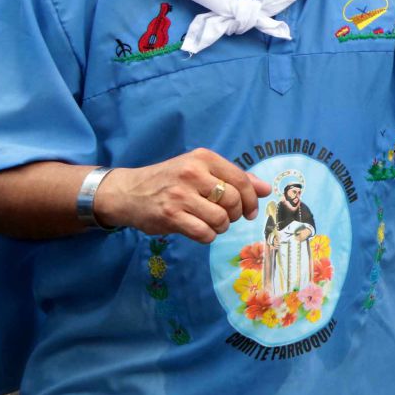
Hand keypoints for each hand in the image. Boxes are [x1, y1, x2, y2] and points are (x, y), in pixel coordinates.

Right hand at [95, 150, 270, 243]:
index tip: (250, 211)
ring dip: (221, 227)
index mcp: (203, 158)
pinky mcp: (170, 216)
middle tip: (227, 218)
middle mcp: (192, 173)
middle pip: (233, 200)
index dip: (251, 199)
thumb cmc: (170, 180)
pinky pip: (204, 233)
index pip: (241, 180)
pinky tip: (200, 230)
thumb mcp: (201, 170)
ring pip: (220, 219)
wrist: (128, 192)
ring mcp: (180, 195)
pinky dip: (208, 236)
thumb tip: (266, 189)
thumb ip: (233, 178)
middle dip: (235, 215)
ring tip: (212, 224)